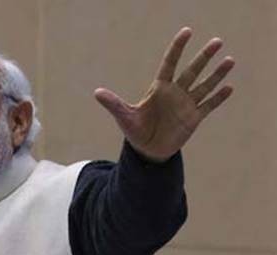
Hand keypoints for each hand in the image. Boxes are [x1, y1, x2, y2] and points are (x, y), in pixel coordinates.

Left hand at [94, 27, 234, 162]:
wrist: (147, 151)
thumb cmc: (135, 131)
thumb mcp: (124, 117)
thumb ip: (114, 104)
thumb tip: (96, 93)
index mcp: (159, 89)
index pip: (170, 63)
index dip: (177, 48)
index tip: (187, 32)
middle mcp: (175, 93)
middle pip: (192, 71)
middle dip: (204, 57)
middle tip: (217, 41)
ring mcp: (186, 104)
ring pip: (204, 85)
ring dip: (217, 74)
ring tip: (229, 60)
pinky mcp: (194, 118)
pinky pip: (209, 105)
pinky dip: (219, 98)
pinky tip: (229, 88)